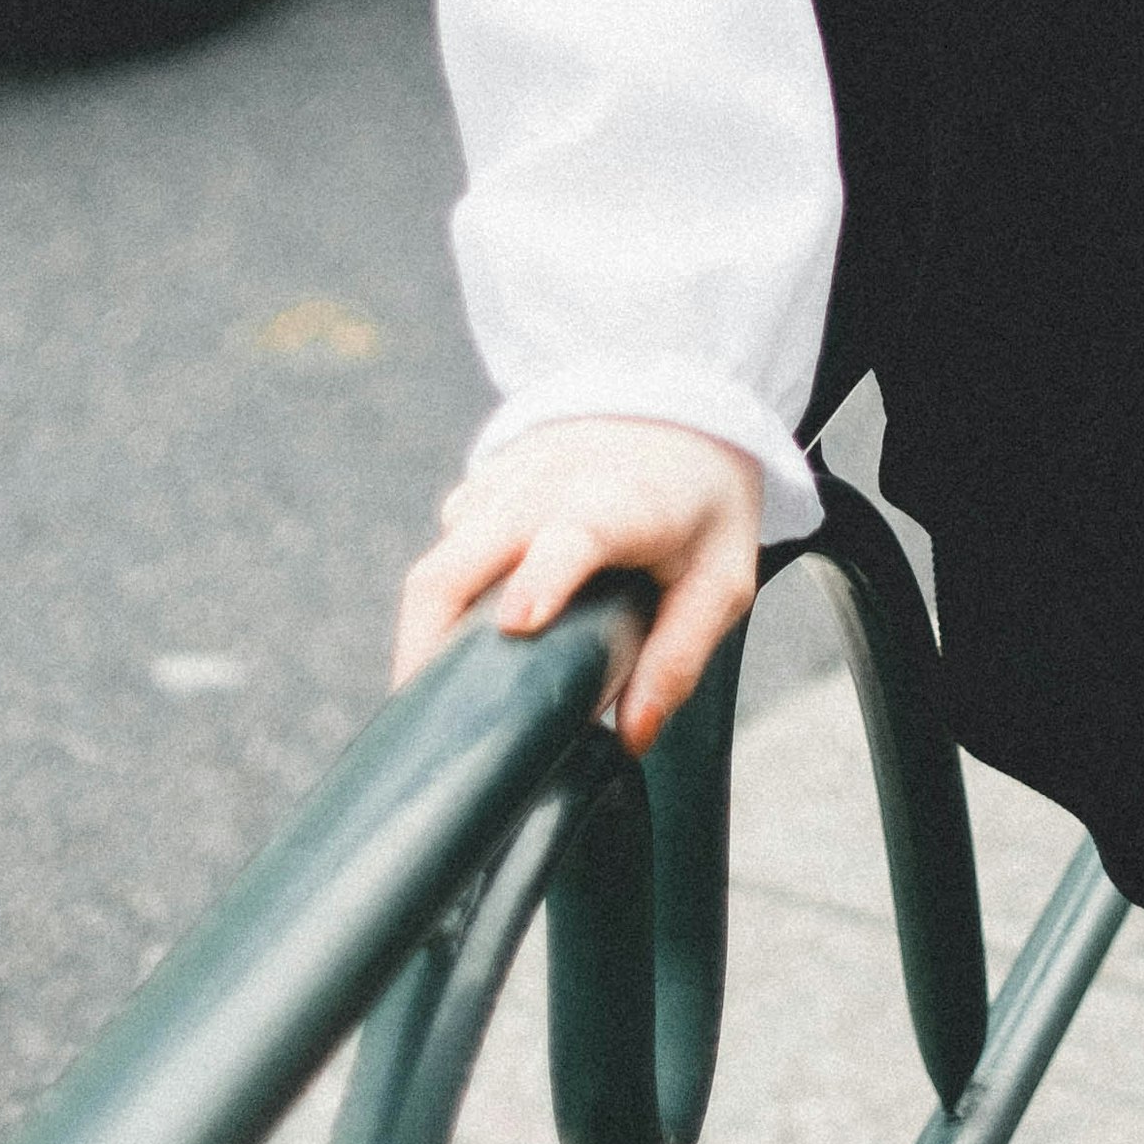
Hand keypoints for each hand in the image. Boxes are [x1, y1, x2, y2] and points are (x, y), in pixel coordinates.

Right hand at [391, 416, 763, 756]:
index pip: (572, 534)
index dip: (541, 578)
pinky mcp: (481, 486)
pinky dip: (440, 604)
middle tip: (422, 728)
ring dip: (423, 636)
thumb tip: (631, 738)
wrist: (675, 406)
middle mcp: (547, 488)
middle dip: (427, 648)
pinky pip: (445, 548)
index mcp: (620, 504)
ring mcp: (505, 483)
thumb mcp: (721, 579)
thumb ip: (679, 656)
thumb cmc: (702, 504)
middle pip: (458, 566)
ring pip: (436, 566)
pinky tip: (458, 652)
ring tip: (429, 709)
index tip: (517, 627)